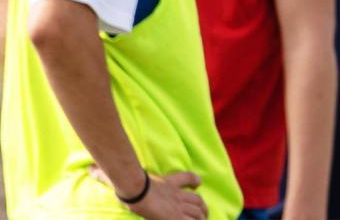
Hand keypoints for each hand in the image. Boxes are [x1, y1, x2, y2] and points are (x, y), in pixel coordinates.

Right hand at [90, 166, 207, 218]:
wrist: (137, 189)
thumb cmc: (131, 184)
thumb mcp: (122, 178)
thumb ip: (106, 176)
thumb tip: (89, 169)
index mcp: (168, 183)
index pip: (187, 178)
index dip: (194, 180)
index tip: (198, 183)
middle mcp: (176, 194)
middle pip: (197, 199)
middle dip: (202, 206)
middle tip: (204, 212)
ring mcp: (178, 205)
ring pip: (198, 210)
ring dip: (202, 215)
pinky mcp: (175, 216)